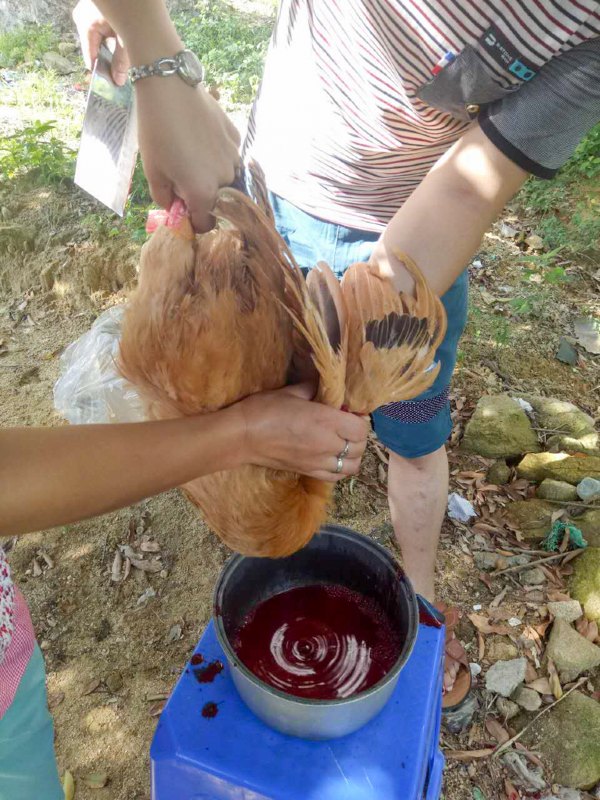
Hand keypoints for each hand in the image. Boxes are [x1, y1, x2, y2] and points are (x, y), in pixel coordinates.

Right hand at [72, 0, 129, 84]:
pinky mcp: (97, 8)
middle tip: (121, 75)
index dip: (100, 73)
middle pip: (95, 48)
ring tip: (124, 59)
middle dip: (108, 61)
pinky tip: (123, 44)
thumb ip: (121, 61)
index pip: (89, 58)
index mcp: (85, 25)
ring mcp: (88, 12)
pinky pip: (102, 28)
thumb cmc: (128, 12)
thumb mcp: (125, 39)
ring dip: (111, 49)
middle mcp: (82, 18)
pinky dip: (112, 37)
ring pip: (100, 38)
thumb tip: (118, 82)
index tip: (110, 86)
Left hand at [134, 78, 240, 230]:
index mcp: (204, 194)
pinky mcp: (235, 137)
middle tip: (180, 174)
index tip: (181, 207)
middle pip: (216, 200)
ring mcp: (234, 157)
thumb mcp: (152, 172)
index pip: (205, 224)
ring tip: (190, 153)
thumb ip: (165, 199)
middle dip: (201, 195)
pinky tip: (201, 137)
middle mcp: (225, 179)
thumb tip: (175, 207)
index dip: (192, 220)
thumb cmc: (156, 132)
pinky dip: (216, 155)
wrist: (170, 86)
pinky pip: (228, 156)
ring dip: (211, 175)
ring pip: (224, 178)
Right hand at [237, 384, 368, 481]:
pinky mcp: (308, 473)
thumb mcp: (290, 392)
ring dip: (352, 454)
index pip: (361, 427)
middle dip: (358, 436)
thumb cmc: (264, 410)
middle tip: (347, 426)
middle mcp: (327, 443)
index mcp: (325, 420)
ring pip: (352, 465)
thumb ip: (313, 389)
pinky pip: (336, 477)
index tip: (350, 413)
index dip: (360, 420)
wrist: (242, 436)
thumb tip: (325, 386)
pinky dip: (340, 469)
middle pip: (360, 447)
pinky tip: (333, 458)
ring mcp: (318, 461)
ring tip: (342, 444)